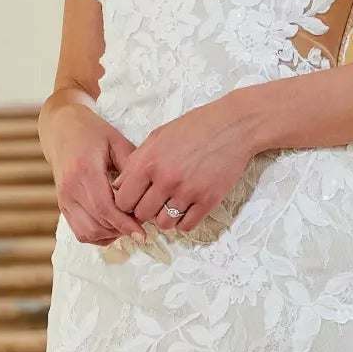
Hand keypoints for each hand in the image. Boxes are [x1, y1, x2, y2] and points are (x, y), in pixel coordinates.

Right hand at [43, 92, 146, 244]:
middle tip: (139, 227)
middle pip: (98, 224)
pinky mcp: (62, 205)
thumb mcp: (116, 142)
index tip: (143, 233)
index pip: (105, 208)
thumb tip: (147, 194)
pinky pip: (80, 232)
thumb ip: (131, 168)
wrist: (62, 129)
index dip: (125, 224)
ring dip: (110, 235)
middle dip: (121, 230)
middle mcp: (71, 188)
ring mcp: (64, 199)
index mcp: (85, 170)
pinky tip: (112, 227)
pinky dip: (98, 235)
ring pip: (87, 233)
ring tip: (126, 226)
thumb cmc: (92, 132)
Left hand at [110, 95, 257, 234]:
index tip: (133, 200)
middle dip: (144, 211)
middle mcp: (166, 180)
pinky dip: (183, 221)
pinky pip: (187, 225)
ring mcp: (188, 192)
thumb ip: (136, 161)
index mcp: (149, 162)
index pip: (123, 200)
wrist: (233, 126)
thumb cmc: (194, 127)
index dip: (125, 203)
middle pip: (142, 215)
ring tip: (170, 205)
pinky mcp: (208, 200)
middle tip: (153, 202)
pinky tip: (185, 209)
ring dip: (164, 218)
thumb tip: (119, 186)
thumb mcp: (157, 136)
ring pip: (164, 224)